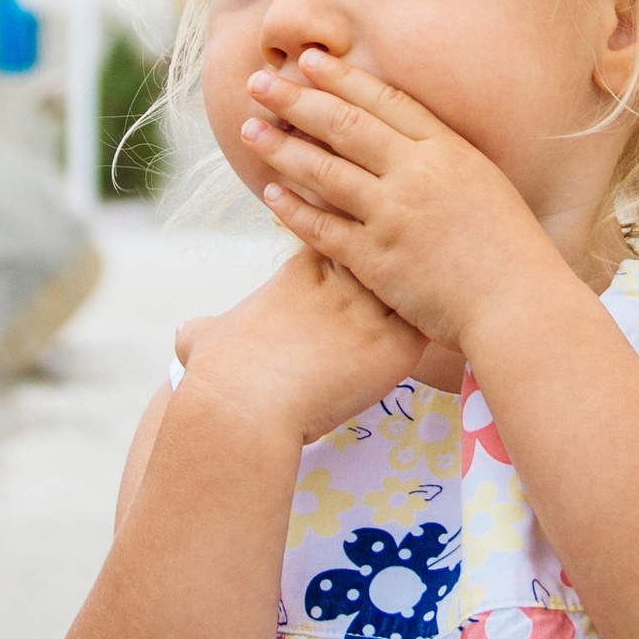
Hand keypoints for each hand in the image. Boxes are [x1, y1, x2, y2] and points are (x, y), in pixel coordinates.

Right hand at [174, 247, 430, 446]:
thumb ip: (201, 332)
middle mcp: (343, 282)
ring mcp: (370, 312)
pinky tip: (452, 327)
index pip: (345, 232)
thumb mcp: (201, 340)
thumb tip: (186, 335)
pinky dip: (441, 326)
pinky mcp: (394, 347)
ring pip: (418, 282)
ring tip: (449, 291)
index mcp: (303, 270)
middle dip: (409, 248)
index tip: (372, 244)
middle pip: (389, 246)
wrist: (243, 405)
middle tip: (428, 255)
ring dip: (431, 288)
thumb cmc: (217, 375)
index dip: (361, 236)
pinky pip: (431, 328)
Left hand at [238, 48, 568, 351]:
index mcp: (449, 150)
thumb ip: (442, 158)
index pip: (384, 101)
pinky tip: (270, 192)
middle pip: (345, 126)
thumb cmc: (510, 248)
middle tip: (258, 82)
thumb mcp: (484, 183)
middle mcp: (417, 175)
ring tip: (249, 128)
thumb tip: (404, 137)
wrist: (519, 304)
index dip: (342, 78)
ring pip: (325, 171)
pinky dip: (293, 208)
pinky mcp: (377, 259)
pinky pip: (323, 228)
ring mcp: (394, 216)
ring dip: (282, 147)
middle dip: (297, 100)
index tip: (308, 60)